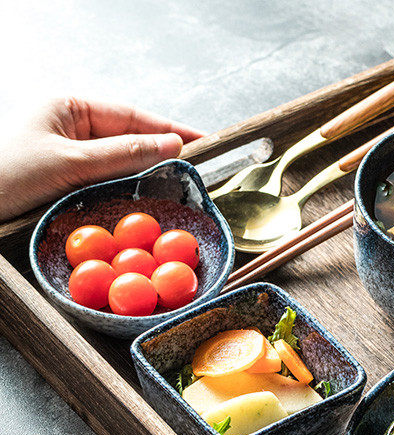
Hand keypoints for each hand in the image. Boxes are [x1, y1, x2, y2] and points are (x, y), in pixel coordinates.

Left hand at [0, 97, 203, 220]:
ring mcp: (70, 154)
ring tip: (181, 184)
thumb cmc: (7, 176)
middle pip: (130, 137)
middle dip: (163, 152)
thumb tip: (173, 146)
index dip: (170, 129)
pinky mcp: (68, 180)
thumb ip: (124, 154)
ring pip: (121, 162)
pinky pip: (108, 180)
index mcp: (69, 107)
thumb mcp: (71, 164)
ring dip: (147, 174)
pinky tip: (147, 199)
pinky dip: (129, 189)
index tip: (205, 141)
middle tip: (200, 169)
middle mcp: (71, 126)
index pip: (132, 115)